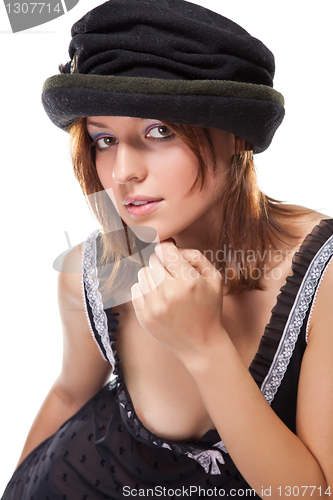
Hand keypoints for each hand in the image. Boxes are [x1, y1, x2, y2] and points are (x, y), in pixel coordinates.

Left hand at [131, 241, 226, 365]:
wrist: (201, 345)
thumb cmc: (209, 308)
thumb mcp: (214, 278)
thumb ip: (196, 256)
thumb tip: (172, 246)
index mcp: (189, 282)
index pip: (164, 250)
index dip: (168, 250)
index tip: (171, 255)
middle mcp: (169, 293)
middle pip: (153, 260)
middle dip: (162, 263)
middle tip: (173, 275)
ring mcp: (154, 306)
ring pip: (143, 273)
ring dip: (153, 276)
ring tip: (166, 287)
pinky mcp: (144, 316)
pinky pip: (135, 289)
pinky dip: (145, 289)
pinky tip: (158, 297)